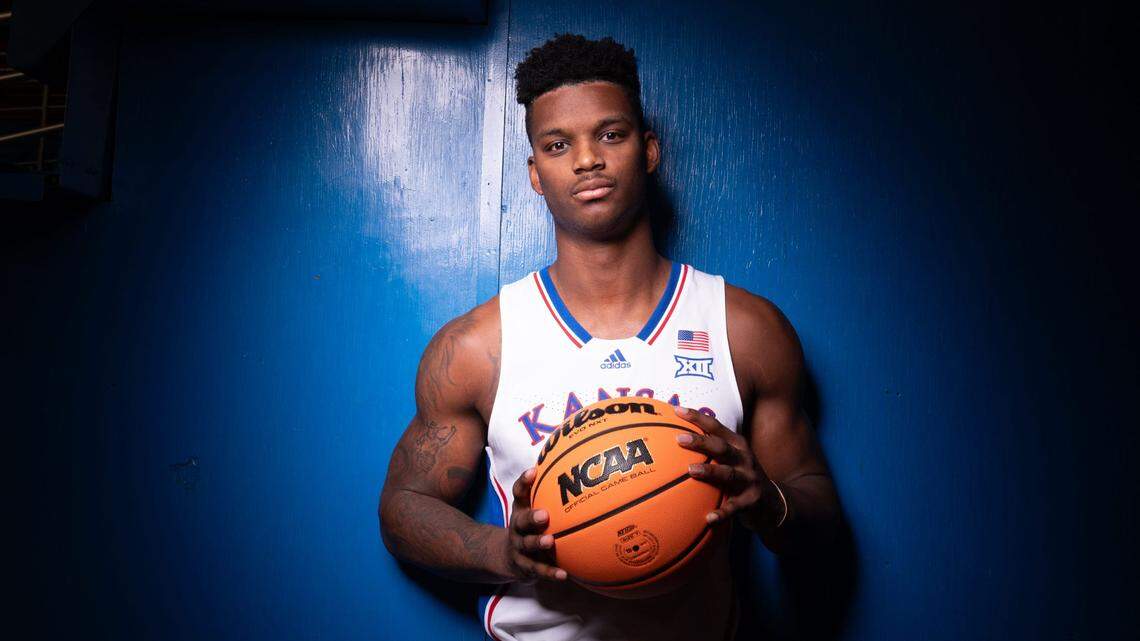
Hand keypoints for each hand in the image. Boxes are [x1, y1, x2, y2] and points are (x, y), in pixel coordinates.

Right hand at [501, 466, 568, 582]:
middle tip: (544, 515)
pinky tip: (565, 575)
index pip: (519, 492)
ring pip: (528, 545)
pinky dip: (551, 572)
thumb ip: (551, 495)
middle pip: (521, 521)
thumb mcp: (532, 509)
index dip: (524, 482)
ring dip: (538, 543)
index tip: (533, 472)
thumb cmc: (530, 527)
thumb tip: (582, 472)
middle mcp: (517, 527)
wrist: (507, 556)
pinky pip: (539, 570)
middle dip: (532, 517)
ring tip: (550, 542)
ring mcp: (519, 547)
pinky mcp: (525, 566)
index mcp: (521, 510)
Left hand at [672, 406, 784, 532]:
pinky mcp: (752, 501)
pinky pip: (734, 508)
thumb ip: (711, 450)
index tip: (677, 410)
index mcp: (737, 445)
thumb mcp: (732, 459)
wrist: (774, 502)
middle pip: (721, 447)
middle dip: (701, 441)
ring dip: (709, 472)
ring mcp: (749, 479)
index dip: (698, 417)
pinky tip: (708, 519)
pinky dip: (722, 513)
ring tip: (690, 471)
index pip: (716, 427)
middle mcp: (744, 459)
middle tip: (679, 439)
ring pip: (728, 474)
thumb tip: (675, 438)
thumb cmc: (742, 477)